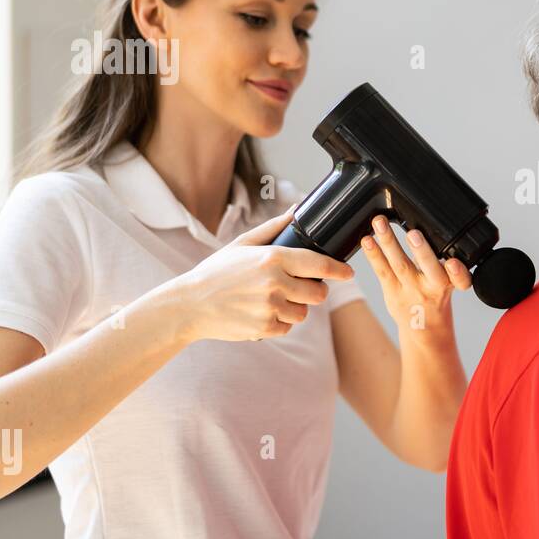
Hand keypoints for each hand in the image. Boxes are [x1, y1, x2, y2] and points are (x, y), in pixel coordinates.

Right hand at [165, 204, 354, 342]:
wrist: (189, 304)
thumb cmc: (216, 272)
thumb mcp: (242, 244)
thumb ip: (273, 228)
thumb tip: (296, 211)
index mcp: (273, 258)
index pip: (319, 265)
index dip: (339, 270)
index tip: (349, 272)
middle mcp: (275, 282)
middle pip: (318, 293)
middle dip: (313, 291)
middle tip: (299, 288)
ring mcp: (270, 307)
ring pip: (303, 313)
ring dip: (294, 309)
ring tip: (270, 300)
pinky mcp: (264, 327)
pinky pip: (287, 328)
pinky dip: (278, 323)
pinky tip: (259, 313)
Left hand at [359, 215, 472, 334]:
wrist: (424, 327)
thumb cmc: (436, 295)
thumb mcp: (450, 281)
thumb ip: (444, 262)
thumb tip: (429, 230)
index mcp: (451, 283)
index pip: (460, 280)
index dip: (458, 272)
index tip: (453, 263)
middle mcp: (433, 288)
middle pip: (430, 269)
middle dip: (422, 251)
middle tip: (413, 233)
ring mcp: (411, 291)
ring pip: (401, 265)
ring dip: (390, 243)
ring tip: (380, 224)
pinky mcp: (393, 292)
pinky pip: (382, 271)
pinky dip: (374, 254)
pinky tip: (367, 240)